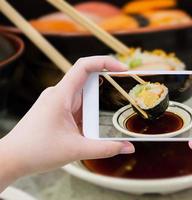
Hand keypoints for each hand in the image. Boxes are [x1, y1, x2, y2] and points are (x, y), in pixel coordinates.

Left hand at [0, 56, 134, 190]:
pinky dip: (90, 116)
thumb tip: (129, 147)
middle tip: (125, 99)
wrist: (11, 159)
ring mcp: (58, 103)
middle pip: (89, 82)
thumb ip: (105, 149)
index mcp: (61, 95)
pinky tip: (95, 128)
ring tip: (109, 120)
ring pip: (85, 98)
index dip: (105, 61)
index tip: (122, 69)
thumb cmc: (36, 151)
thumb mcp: (76, 150)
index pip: (84, 66)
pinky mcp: (58, 112)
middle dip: (107, 91)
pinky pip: (79, 108)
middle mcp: (59, 95)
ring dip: (98, 107)